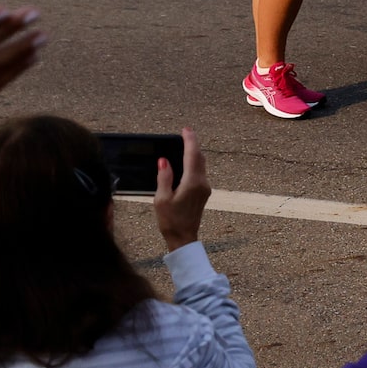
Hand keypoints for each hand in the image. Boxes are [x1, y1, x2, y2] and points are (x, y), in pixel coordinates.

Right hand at [154, 132, 209, 249]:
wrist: (183, 238)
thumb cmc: (170, 220)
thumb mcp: (162, 198)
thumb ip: (164, 177)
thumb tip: (164, 160)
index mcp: (192, 183)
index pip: (192, 155)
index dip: (189, 140)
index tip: (185, 129)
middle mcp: (202, 183)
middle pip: (199, 158)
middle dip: (193, 144)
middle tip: (185, 133)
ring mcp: (204, 188)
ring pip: (201, 165)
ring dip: (194, 153)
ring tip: (185, 144)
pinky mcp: (203, 193)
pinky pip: (200, 172)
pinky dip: (194, 163)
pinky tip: (186, 161)